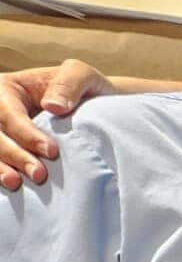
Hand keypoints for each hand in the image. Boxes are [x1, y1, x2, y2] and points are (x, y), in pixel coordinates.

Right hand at [0, 61, 115, 188]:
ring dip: (1, 167)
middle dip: (14, 155)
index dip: (26, 134)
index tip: (52, 151)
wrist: (92, 108)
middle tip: (39, 174)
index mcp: (7, 89)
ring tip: (16, 184)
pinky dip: (0, 171)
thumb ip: (69, 84)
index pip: (8, 113)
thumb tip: (53, 107)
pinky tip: (11, 186)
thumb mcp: (81, 75)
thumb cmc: (83, 89)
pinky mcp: (5, 150)